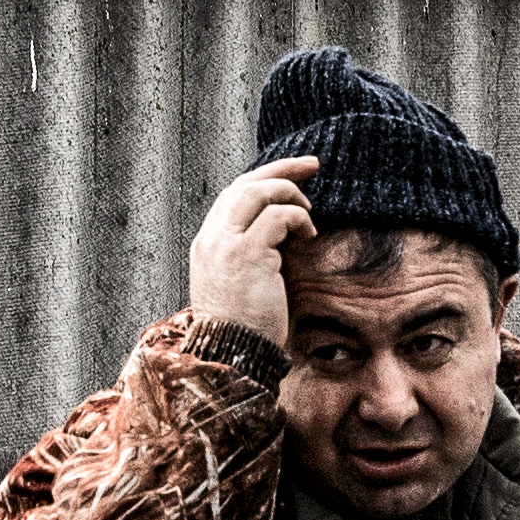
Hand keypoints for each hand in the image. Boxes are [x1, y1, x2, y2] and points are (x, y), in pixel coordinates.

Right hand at [187, 156, 323, 347]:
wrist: (231, 355)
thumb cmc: (241, 327)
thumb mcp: (238, 282)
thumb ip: (249, 254)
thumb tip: (280, 233)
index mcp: (207, 243)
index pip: (233, 195)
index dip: (263, 179)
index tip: (290, 175)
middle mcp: (212, 238)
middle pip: (244, 183)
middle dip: (281, 168)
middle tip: (312, 164)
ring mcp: (226, 244)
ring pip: (258, 192)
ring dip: (290, 192)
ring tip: (309, 210)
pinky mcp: (248, 254)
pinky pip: (277, 217)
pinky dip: (298, 218)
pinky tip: (309, 234)